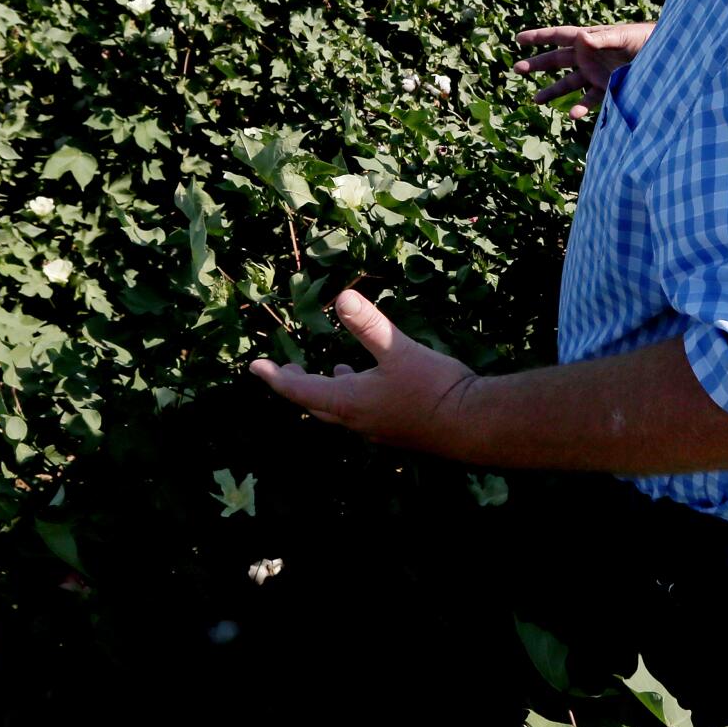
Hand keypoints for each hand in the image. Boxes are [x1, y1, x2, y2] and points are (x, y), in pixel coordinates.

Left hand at [247, 291, 478, 457]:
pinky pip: (364, 414)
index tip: (255, 368)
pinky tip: (374, 384)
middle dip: (297, 386)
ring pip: (342, 410)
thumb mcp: (399, 350)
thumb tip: (343, 296)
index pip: (300, 390)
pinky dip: (356, 396)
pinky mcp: (399, 430)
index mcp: (349, 401)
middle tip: (284, 370)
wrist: (472, 425)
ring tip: (332, 370)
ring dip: (329, 391)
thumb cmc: (433, 388)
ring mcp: (378, 429)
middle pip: (316, 404)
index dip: (276, 377)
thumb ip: (369, 325)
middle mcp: (357, 420)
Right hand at [514, 21, 654, 118]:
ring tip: (536, 100)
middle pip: (557, 60)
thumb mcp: (624, 36)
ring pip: (568, 83)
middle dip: (538, 64)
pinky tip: (572, 114)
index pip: (559, 36)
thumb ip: (603, 39)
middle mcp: (588, 57)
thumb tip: (582, 38)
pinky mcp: (607, 89)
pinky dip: (581, 107)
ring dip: (552, 91)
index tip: (518, 39)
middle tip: (517, 69)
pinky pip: (590, 100)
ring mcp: (596, 74)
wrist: (665, 57)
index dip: (539, 37)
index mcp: (589, 38)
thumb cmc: (645, 39)